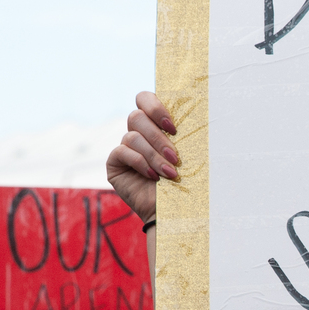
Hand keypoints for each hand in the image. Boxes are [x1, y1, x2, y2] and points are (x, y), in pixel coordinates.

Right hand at [107, 92, 179, 225]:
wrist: (176, 210)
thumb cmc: (187, 181)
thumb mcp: (188, 152)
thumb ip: (182, 131)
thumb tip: (194, 108)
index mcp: (155, 124)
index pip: (144, 99)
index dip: (155, 107)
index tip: (173, 127)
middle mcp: (137, 133)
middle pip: (136, 116)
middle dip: (158, 137)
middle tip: (175, 156)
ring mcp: (124, 148)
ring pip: (132, 135)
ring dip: (153, 155)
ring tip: (169, 173)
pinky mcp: (114, 163)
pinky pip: (122, 151)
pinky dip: (140, 163)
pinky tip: (153, 177)